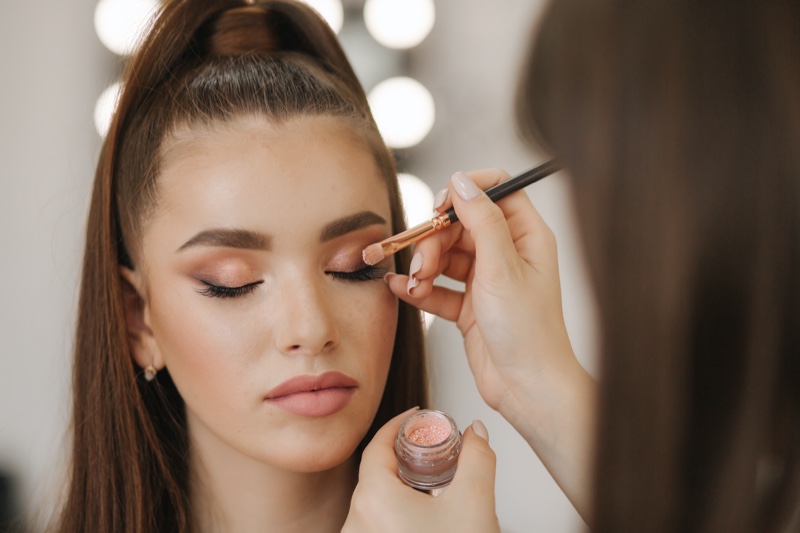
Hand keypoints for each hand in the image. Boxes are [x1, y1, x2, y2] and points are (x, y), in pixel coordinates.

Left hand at [342, 408, 499, 532]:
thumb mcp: (476, 504)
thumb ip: (478, 458)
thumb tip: (476, 434)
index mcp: (373, 500)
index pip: (377, 445)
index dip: (398, 425)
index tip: (415, 417)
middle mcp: (357, 523)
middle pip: (375, 472)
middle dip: (404, 456)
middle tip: (430, 449)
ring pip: (375, 501)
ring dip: (402, 486)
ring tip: (432, 484)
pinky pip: (376, 525)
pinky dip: (397, 512)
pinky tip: (424, 518)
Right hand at [386, 169, 578, 423]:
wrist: (528, 388)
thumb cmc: (529, 332)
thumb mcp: (502, 269)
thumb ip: (481, 221)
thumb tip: (461, 182)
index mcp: (526, 237)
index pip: (496, 191)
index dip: (465, 193)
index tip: (439, 206)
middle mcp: (507, 254)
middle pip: (461, 224)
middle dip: (435, 238)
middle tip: (423, 262)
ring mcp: (487, 281)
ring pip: (445, 256)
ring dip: (424, 265)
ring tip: (416, 283)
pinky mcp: (469, 307)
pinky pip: (438, 287)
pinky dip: (420, 289)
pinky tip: (404, 291)